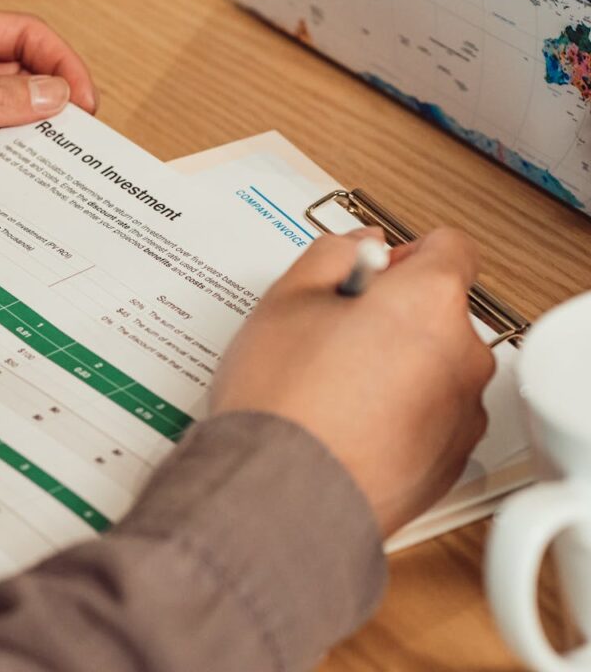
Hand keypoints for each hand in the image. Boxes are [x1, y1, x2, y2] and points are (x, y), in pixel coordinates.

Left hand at [0, 2, 97, 218]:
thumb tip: (53, 95)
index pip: (25, 36)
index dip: (62, 66)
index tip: (86, 107)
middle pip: (18, 81)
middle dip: (47, 111)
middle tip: (77, 149)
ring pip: (0, 124)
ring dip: (20, 146)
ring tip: (47, 175)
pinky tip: (10, 190)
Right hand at [210, 228, 494, 535]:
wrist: (282, 496)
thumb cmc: (282, 400)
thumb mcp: (284, 299)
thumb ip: (332, 254)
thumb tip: (358, 247)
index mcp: (428, 302)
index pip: (448, 246)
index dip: (402, 255)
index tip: (368, 275)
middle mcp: (461, 356)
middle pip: (438, 313)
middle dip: (392, 316)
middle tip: (330, 338)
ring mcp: (460, 415)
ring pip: (434, 369)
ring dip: (396, 368)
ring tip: (330, 391)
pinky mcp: (447, 463)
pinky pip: (428, 419)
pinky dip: (398, 416)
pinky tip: (344, 427)